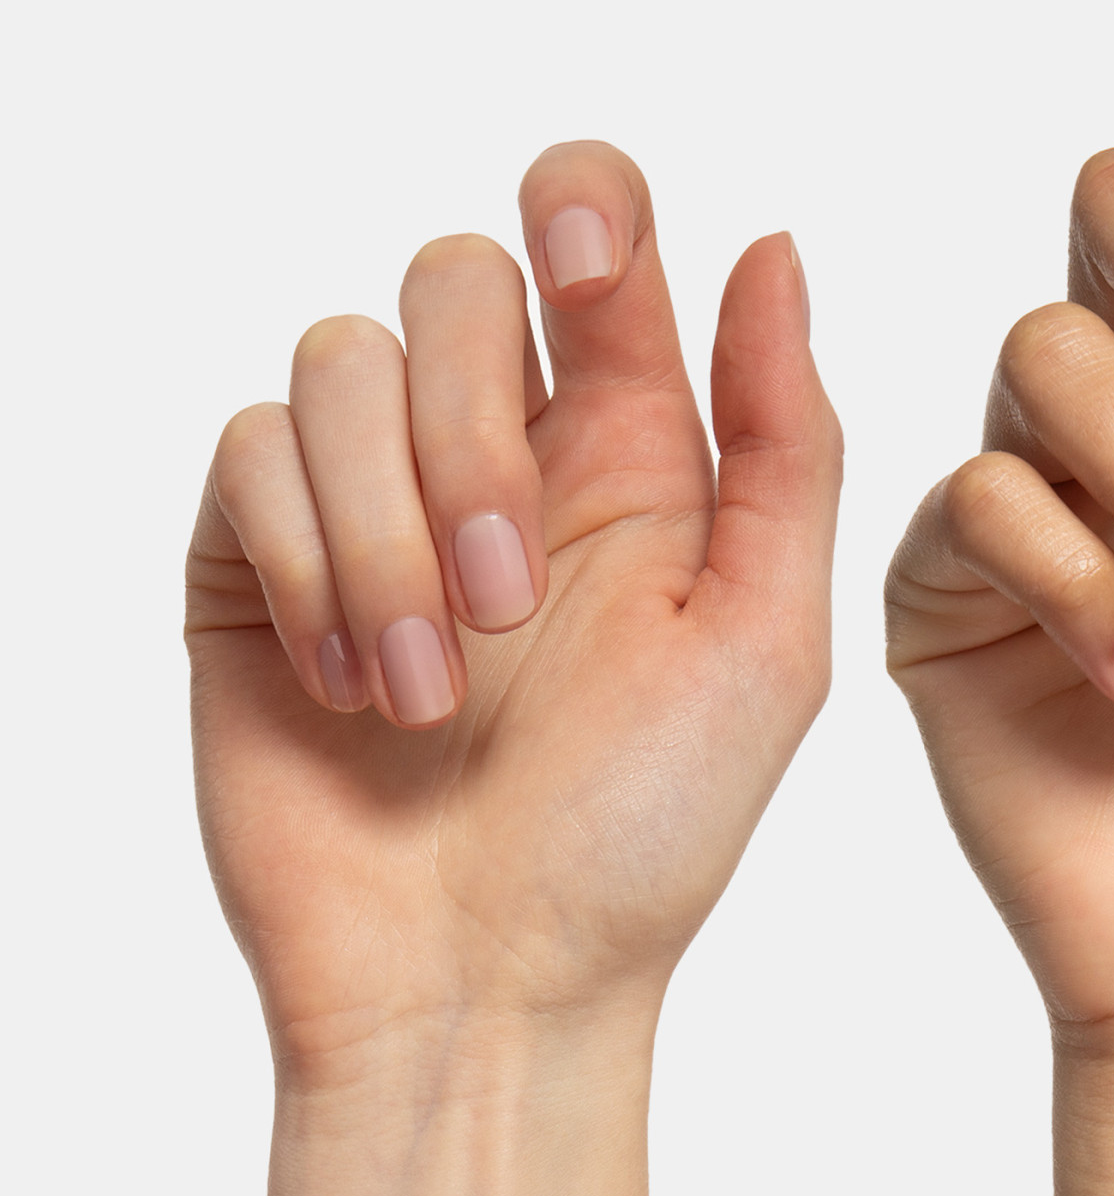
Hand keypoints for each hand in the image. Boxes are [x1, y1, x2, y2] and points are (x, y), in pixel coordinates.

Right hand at [187, 141, 840, 1077]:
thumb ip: (782, 442)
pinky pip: (249, 450)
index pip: (596, 235)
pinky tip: (357, 693)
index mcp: (634, 455)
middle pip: (457, 275)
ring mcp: (367, 501)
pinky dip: (311, 566)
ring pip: (342, 358)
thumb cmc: (640, 842)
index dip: (585, 206)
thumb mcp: (765, 646)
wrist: (484, 989)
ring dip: (393, 527)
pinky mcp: (255, 559)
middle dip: (477, 428)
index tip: (594, 288)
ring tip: (431, 689)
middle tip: (508, 606)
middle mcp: (496, 455)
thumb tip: (771, 245)